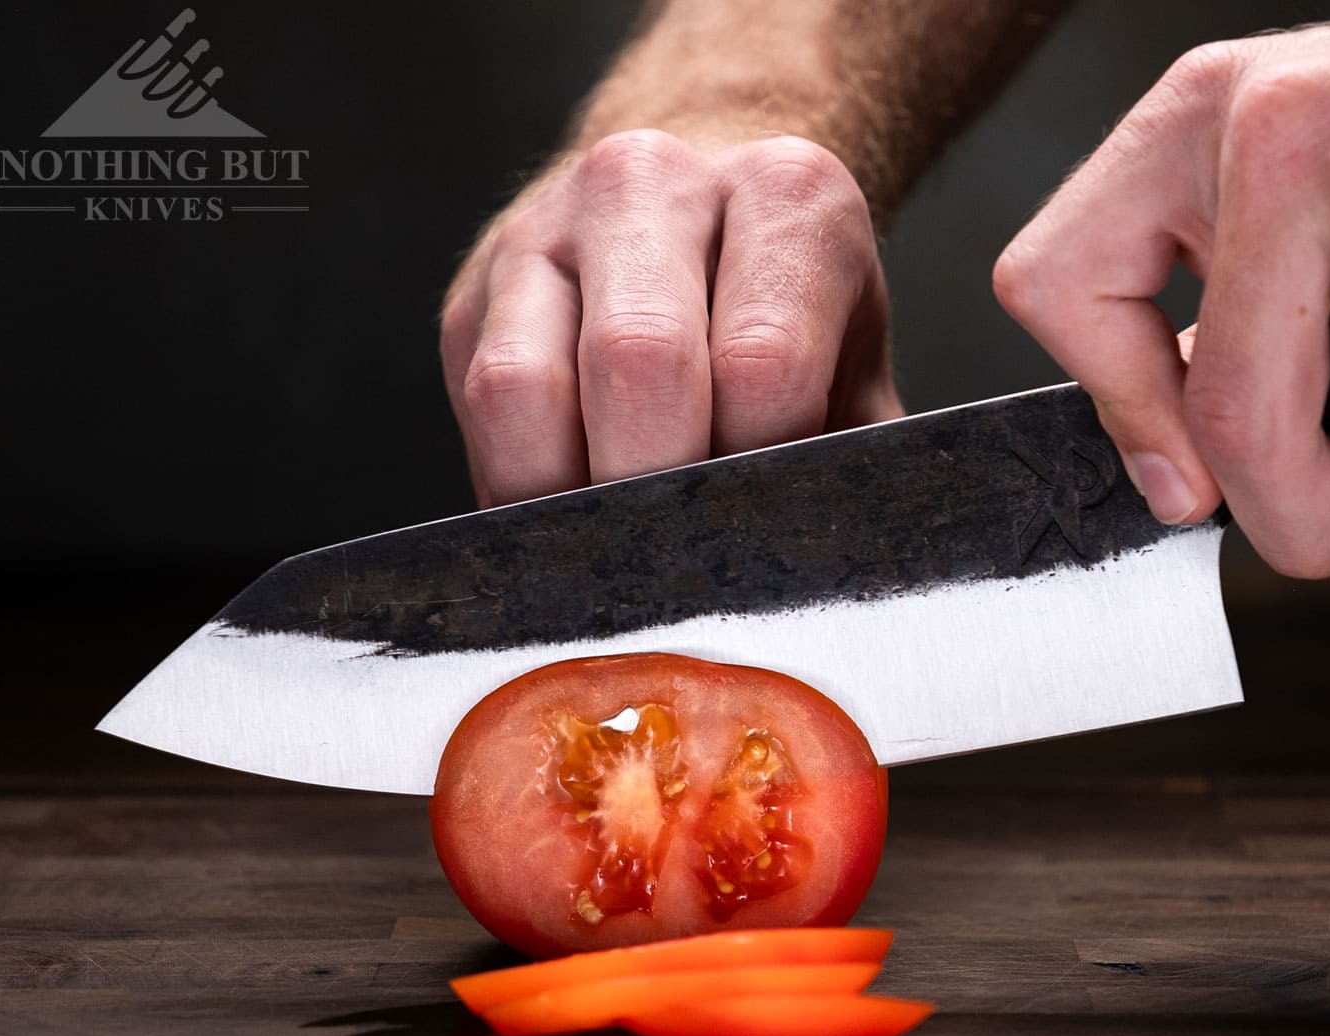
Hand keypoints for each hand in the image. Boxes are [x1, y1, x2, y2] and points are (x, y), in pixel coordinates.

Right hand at [441, 131, 899, 506]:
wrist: (711, 210)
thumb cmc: (795, 314)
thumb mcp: (858, 366)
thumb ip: (859, 454)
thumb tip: (841, 559)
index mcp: (783, 193)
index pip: (763, 364)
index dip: (761, 474)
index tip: (767, 519)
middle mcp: (652, 182)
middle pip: (638, 361)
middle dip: (662, 490)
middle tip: (692, 550)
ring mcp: (541, 231)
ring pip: (521, 387)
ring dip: (571, 497)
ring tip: (625, 543)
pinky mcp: (471, 300)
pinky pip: (478, 420)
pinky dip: (522, 495)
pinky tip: (575, 522)